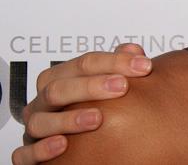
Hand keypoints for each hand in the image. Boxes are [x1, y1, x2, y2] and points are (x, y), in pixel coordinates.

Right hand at [11, 43, 152, 164]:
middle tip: (122, 86)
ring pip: (40, 121)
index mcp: (61, 80)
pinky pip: (25, 154)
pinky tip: (64, 145)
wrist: (77, 144)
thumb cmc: (93, 107)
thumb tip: (134, 51)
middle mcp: (44, 103)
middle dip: (91, 86)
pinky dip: (41, 149)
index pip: (84, 64)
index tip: (143, 66)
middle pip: (58, 88)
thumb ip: (120, 68)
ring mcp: (35, 128)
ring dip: (69, 119)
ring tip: (97, 118)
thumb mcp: (108, 87)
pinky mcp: (28, 155)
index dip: (114, 62)